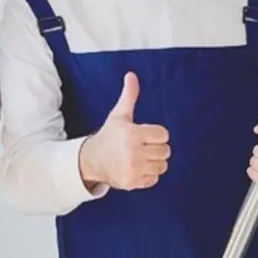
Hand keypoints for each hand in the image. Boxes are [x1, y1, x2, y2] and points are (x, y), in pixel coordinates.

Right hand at [79, 72, 169, 190]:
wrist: (92, 159)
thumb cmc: (110, 135)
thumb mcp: (119, 115)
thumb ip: (129, 95)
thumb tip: (131, 75)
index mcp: (132, 133)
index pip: (163, 135)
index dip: (155, 135)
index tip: (144, 135)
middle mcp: (133, 151)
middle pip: (165, 151)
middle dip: (156, 149)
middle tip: (142, 147)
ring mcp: (133, 168)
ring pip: (162, 166)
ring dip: (154, 162)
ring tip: (141, 158)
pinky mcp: (132, 182)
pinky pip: (154, 179)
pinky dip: (148, 175)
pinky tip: (137, 169)